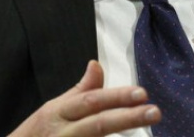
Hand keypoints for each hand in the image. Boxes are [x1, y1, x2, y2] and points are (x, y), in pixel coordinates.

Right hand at [9, 60, 160, 135]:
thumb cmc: (38, 133)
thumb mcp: (54, 108)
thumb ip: (80, 91)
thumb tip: (96, 64)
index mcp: (59, 112)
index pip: (91, 101)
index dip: (116, 97)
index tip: (142, 93)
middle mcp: (63, 132)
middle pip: (98, 124)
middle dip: (127, 118)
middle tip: (154, 112)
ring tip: (146, 126)